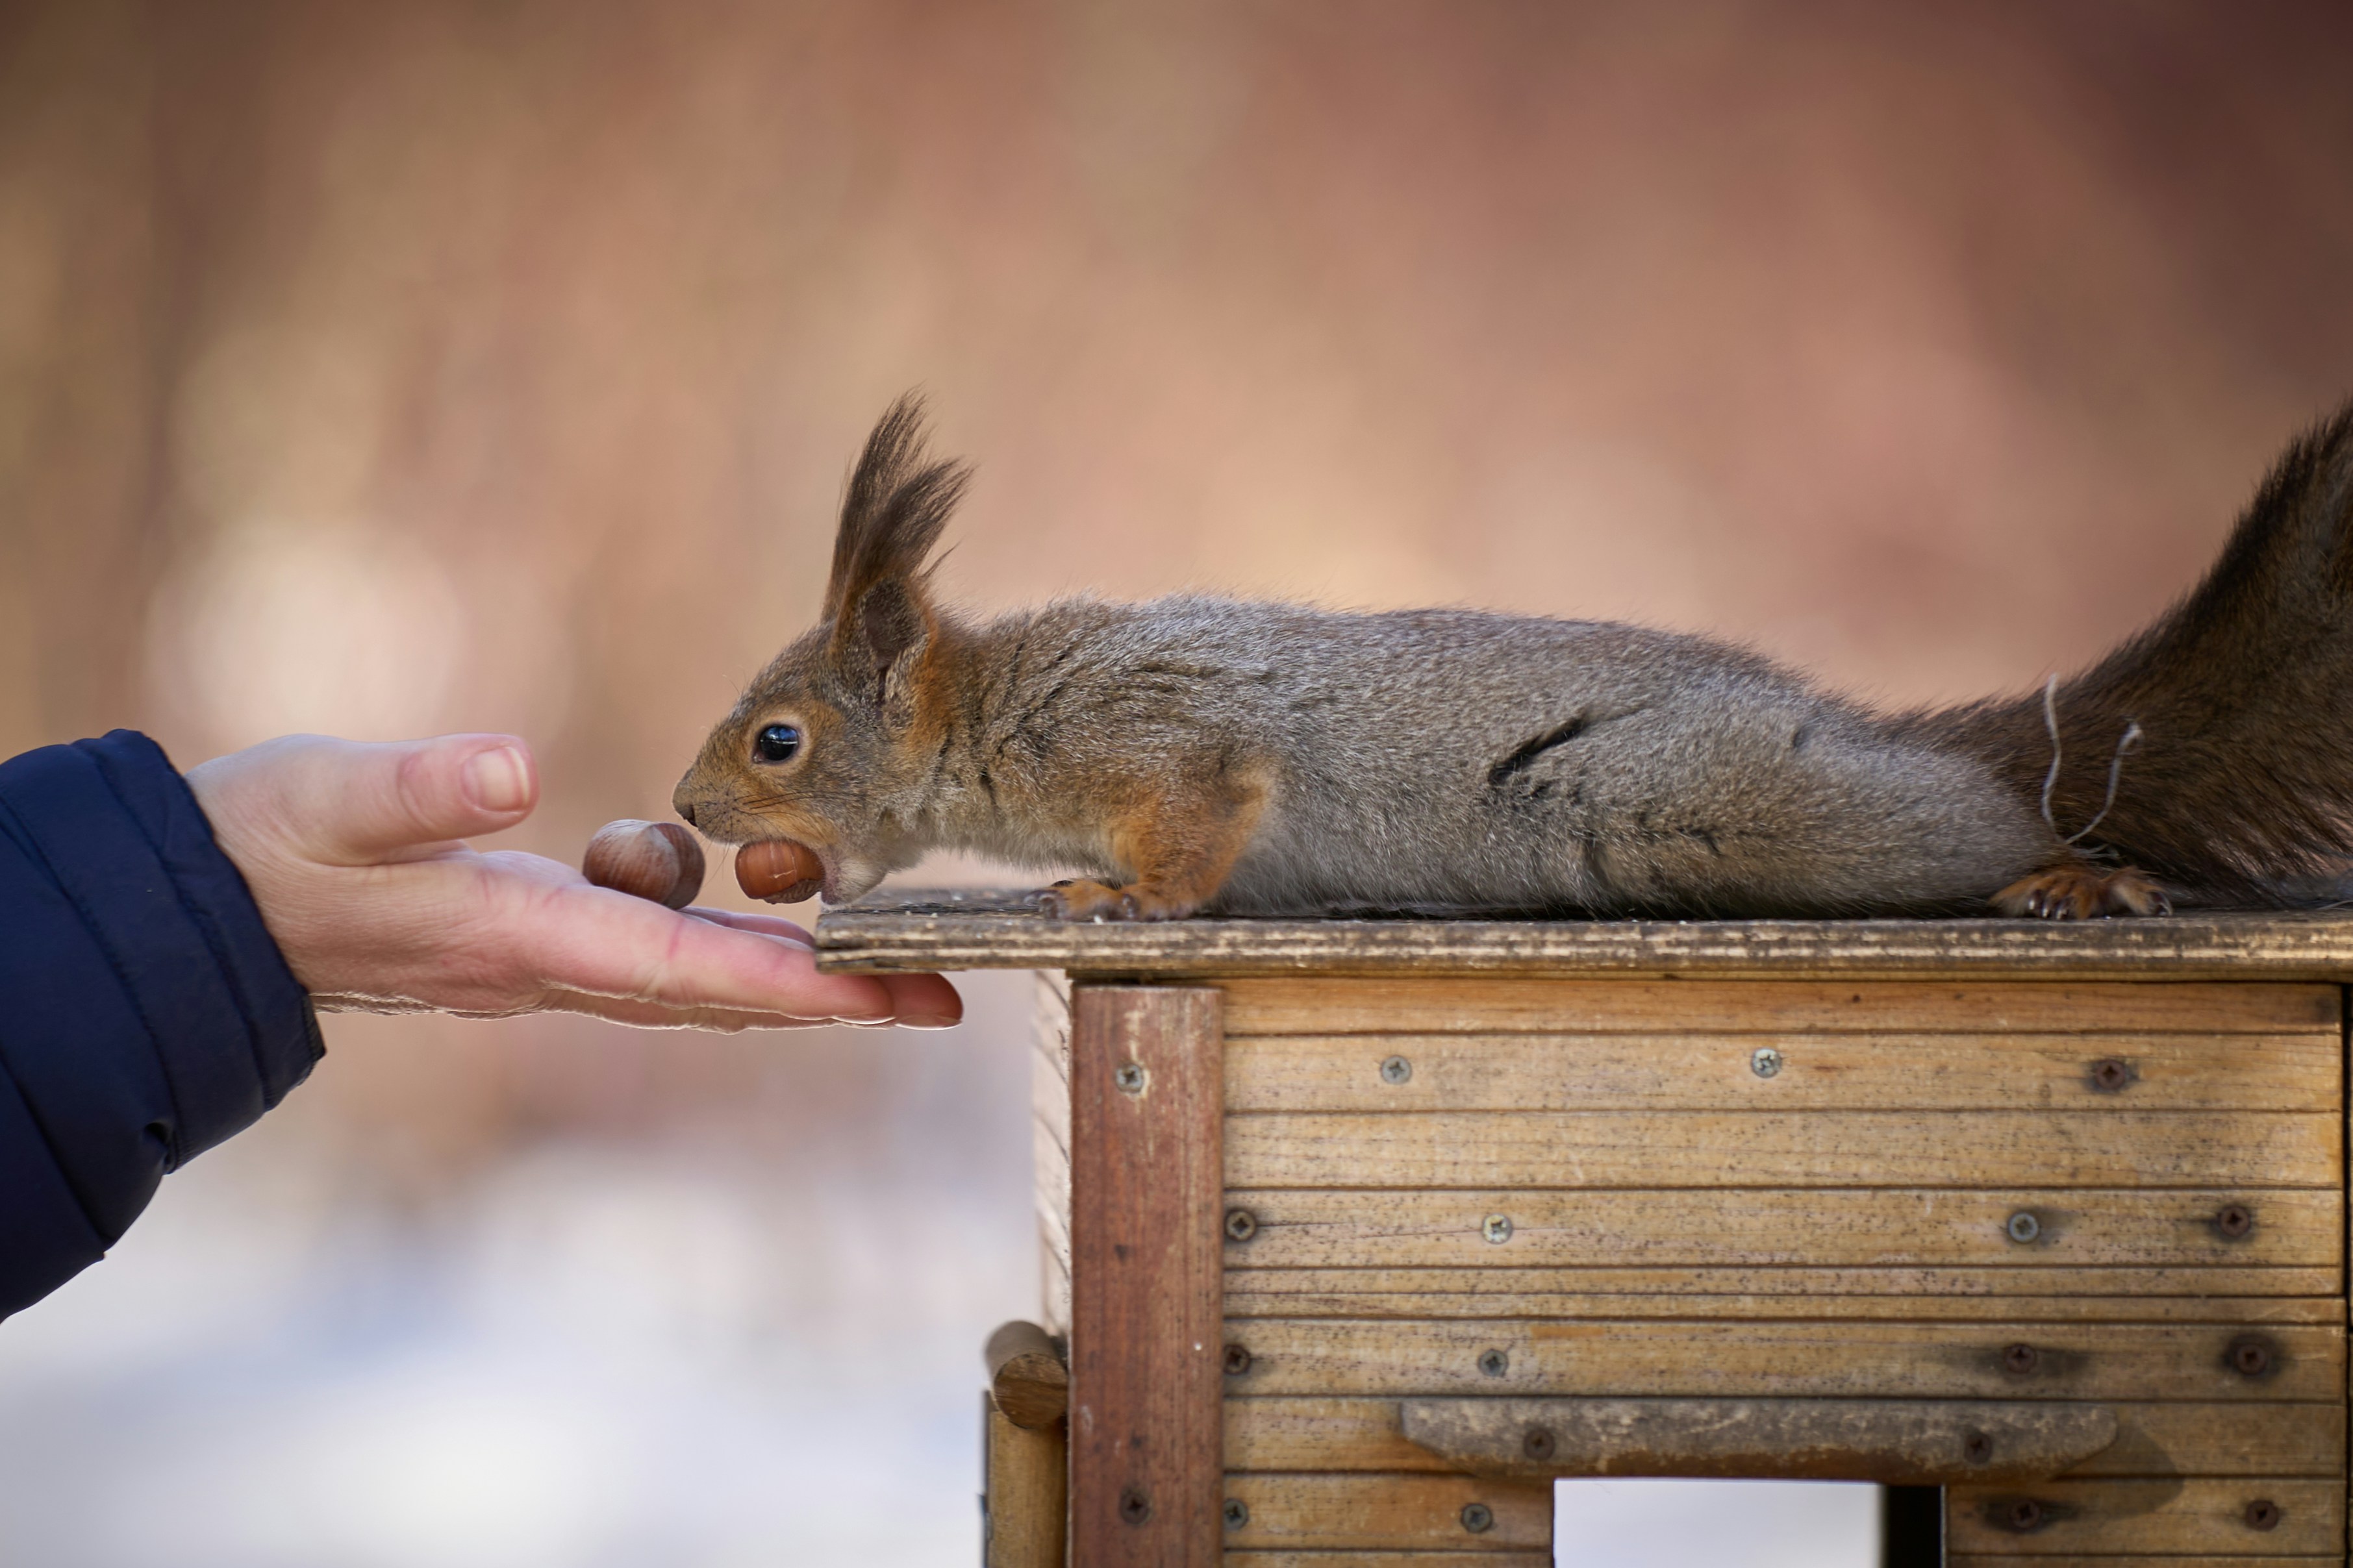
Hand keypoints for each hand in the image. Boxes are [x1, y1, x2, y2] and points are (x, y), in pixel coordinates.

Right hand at [184, 733, 961, 1029]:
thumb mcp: (328, 798)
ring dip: (788, 973)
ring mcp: (540, 960)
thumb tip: (510, 771)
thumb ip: (415, 789)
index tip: (889, 996)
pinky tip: (739, 893)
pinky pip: (648, 950)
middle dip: (831, 996)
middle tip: (938, 997)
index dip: (795, 983)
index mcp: (520, 936)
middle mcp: (547, 965)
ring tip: (883, 958)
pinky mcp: (525, 938)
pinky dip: (716, 940)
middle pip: (718, 989)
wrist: (197, 911)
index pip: (686, 968)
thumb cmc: (260, 848)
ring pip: (690, 975)